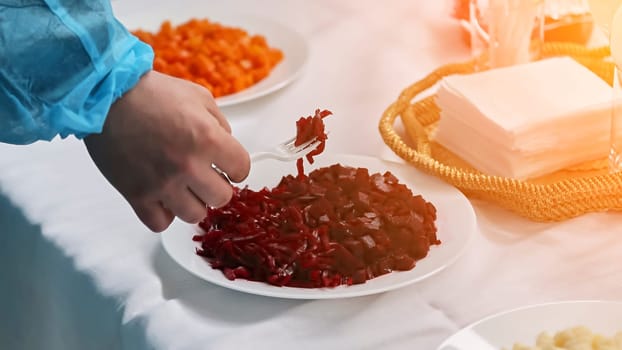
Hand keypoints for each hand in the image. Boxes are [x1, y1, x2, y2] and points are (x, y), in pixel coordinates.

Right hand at [84, 71, 249, 231]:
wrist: (105, 95)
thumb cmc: (150, 92)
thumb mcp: (199, 96)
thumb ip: (220, 124)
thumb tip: (227, 145)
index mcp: (206, 138)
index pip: (242, 169)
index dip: (236, 167)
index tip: (228, 166)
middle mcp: (187, 165)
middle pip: (222, 198)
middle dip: (217, 186)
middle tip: (206, 176)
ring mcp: (162, 183)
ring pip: (194, 215)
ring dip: (193, 201)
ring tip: (183, 187)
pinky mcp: (136, 195)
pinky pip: (160, 223)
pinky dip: (164, 213)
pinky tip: (162, 197)